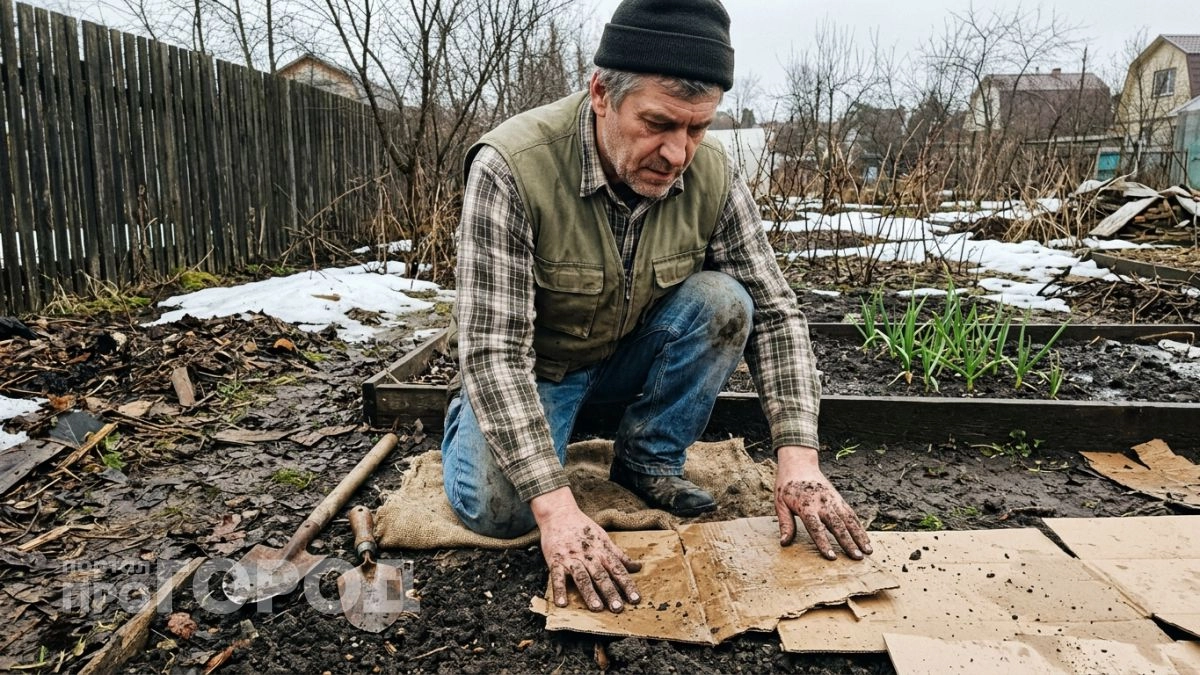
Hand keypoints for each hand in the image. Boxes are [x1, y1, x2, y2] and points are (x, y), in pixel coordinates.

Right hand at [531, 487, 641, 611]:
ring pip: (582, 577)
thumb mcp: (603, 538)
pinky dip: (559, 590)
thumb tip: (638, 567)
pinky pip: (557, 577)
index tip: (635, 599)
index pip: (617, 570)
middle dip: (610, 592)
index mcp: (601, 550)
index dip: (627, 584)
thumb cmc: (583, 527)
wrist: (559, 514)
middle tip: (618, 608)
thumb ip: (619, 555)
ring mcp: (571, 558)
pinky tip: (562, 603)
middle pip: (601, 575)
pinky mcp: (555, 561)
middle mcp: (588, 555)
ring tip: (597, 608)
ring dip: (589, 593)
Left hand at [774, 445, 871, 559]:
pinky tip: (865, 539)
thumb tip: (784, 543)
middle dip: (848, 542)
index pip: (816, 527)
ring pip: (849, 520)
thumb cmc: (787, 485)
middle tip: (856, 558)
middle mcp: (822, 503)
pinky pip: (851, 514)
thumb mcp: (779, 503)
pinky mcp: (839, 499)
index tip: (832, 557)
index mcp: (806, 506)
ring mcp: (833, 500)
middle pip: (837, 525)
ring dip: (859, 536)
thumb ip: (785, 523)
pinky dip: (859, 527)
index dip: (824, 542)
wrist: (799, 464)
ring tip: (868, 551)